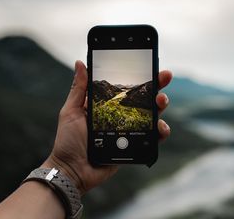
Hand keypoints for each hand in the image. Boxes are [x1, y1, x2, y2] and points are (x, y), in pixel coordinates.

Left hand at [42, 60, 172, 194]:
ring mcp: (128, 131)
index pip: (126, 88)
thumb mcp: (71, 111)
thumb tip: (80, 63)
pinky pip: (151, 138)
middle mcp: (120, 116)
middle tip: (164, 77)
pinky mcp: (133, 146)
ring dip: (160, 107)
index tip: (150, 67)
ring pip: (151, 116)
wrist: (72, 170)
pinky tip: (160, 128)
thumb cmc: (68, 141)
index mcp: (107, 106)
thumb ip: (79, 89)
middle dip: (157, 87)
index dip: (139, 78)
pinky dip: (160, 132)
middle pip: (143, 99)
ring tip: (161, 102)